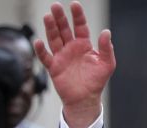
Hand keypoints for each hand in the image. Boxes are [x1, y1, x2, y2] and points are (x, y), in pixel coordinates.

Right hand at [34, 1, 114, 127]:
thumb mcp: (107, 64)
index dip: (77, 16)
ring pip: (54, 39)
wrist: (86, 99)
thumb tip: (106, 31)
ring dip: (50, 28)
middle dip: (60, 18)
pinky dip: (41, 50)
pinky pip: (45, 57)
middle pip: (64, 29)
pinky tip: (39, 41)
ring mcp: (61, 56)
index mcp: (84, 45)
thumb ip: (107, 48)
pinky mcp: (53, 67)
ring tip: (48, 17)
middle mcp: (71, 48)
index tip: (74, 4)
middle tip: (56, 5)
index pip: (80, 26)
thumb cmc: (96, 81)